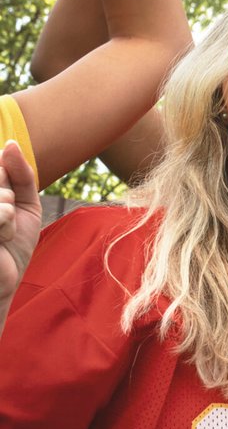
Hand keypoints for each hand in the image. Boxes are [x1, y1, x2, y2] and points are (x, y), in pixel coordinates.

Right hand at [0, 141, 41, 310]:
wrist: (1, 284)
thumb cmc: (10, 246)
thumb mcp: (23, 205)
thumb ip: (20, 173)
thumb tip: (11, 144)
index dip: (6, 182)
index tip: (7, 203)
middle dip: (7, 197)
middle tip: (5, 220)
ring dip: (7, 213)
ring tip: (2, 233)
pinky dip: (6, 227)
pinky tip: (0, 241)